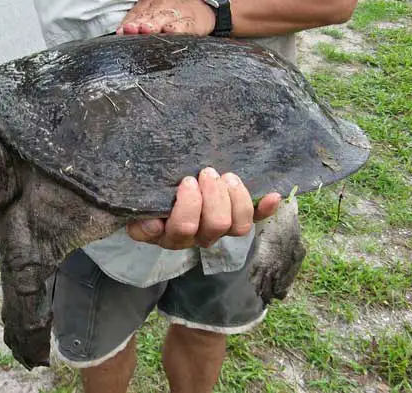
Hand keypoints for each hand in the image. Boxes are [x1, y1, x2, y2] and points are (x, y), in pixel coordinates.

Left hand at [116, 0, 214, 35]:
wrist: (203, 7)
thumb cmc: (172, 15)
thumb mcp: (153, 15)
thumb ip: (137, 23)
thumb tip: (120, 33)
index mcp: (150, 3)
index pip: (136, 13)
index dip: (129, 22)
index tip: (122, 31)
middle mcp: (162, 5)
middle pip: (148, 15)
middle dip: (139, 23)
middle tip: (132, 30)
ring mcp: (177, 13)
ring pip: (164, 18)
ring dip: (154, 24)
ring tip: (147, 30)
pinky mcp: (191, 22)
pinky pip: (183, 25)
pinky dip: (177, 28)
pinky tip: (170, 31)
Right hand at [126, 168, 280, 249]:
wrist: (160, 198)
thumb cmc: (148, 199)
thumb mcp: (138, 208)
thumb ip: (138, 219)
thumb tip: (151, 225)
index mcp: (170, 234)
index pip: (184, 228)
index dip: (189, 206)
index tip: (187, 181)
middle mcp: (196, 237)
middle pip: (215, 226)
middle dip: (214, 196)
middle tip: (207, 173)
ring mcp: (219, 231)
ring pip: (238, 226)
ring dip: (236, 198)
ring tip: (227, 176)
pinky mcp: (236, 221)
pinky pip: (255, 220)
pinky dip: (265, 209)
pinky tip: (273, 195)